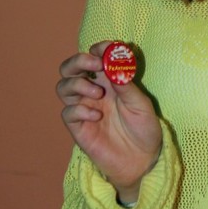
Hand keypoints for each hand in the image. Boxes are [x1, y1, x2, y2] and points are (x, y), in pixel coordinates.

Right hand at [57, 41, 161, 203]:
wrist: (143, 160)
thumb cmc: (144, 129)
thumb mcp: (141, 104)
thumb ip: (126, 85)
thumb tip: (112, 65)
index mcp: (109, 80)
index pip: (95, 56)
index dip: (98, 49)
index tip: (105, 49)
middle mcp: (92, 90)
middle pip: (70, 68)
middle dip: (78, 61)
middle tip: (95, 65)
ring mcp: (83, 108)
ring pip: (63, 87)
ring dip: (78, 85)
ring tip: (98, 94)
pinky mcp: (78, 127)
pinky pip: (67, 112)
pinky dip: (80, 110)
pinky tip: (97, 117)